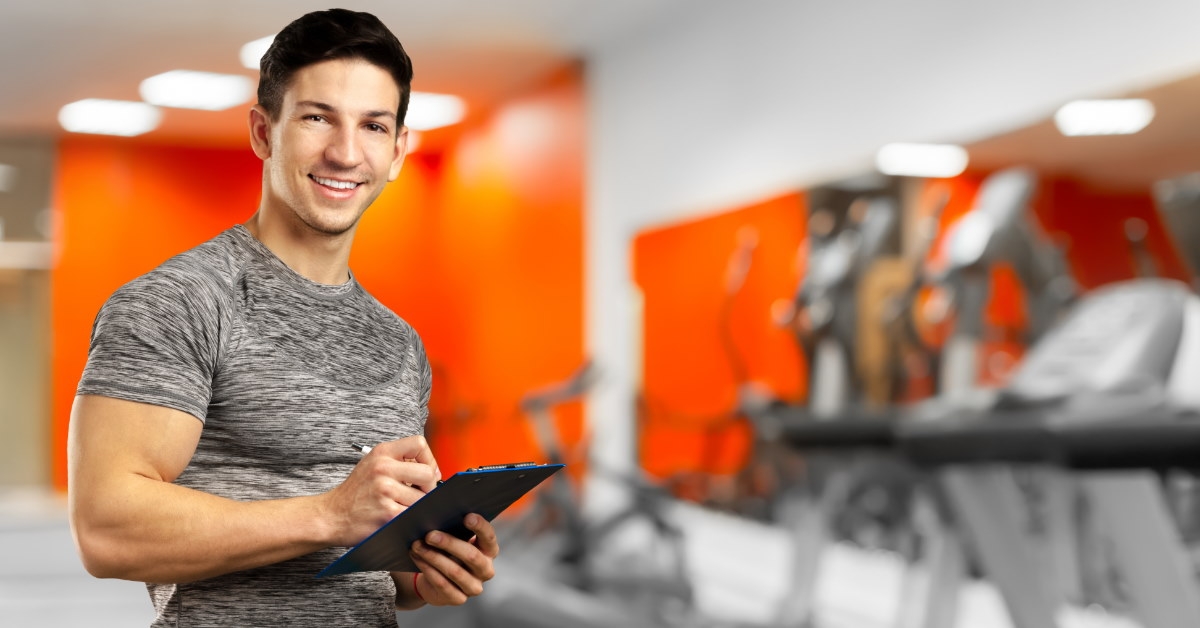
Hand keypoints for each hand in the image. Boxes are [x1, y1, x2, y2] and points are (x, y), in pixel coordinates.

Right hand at [321, 436, 440, 545]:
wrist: (330, 515)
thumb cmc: (355, 492)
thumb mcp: (372, 464)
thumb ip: (398, 461)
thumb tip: (433, 471)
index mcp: (382, 452)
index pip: (419, 443)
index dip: (428, 459)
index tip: (425, 472)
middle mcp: (383, 468)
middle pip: (427, 473)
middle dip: (428, 486)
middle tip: (418, 494)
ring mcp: (385, 490)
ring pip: (423, 497)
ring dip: (418, 505)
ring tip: (402, 506)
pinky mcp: (387, 512)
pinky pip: (414, 514)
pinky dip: (411, 517)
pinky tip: (399, 516)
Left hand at [409, 513, 498, 605]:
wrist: (436, 580)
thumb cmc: (447, 551)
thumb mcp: (454, 538)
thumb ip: (452, 527)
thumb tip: (436, 513)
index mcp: (489, 550)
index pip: (489, 537)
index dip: (480, 526)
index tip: (466, 516)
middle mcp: (486, 570)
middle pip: (471, 556)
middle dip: (449, 543)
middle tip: (429, 534)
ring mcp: (474, 587)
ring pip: (454, 571)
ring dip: (433, 557)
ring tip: (416, 545)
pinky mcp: (458, 598)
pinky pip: (442, 584)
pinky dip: (427, 569)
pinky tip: (417, 557)